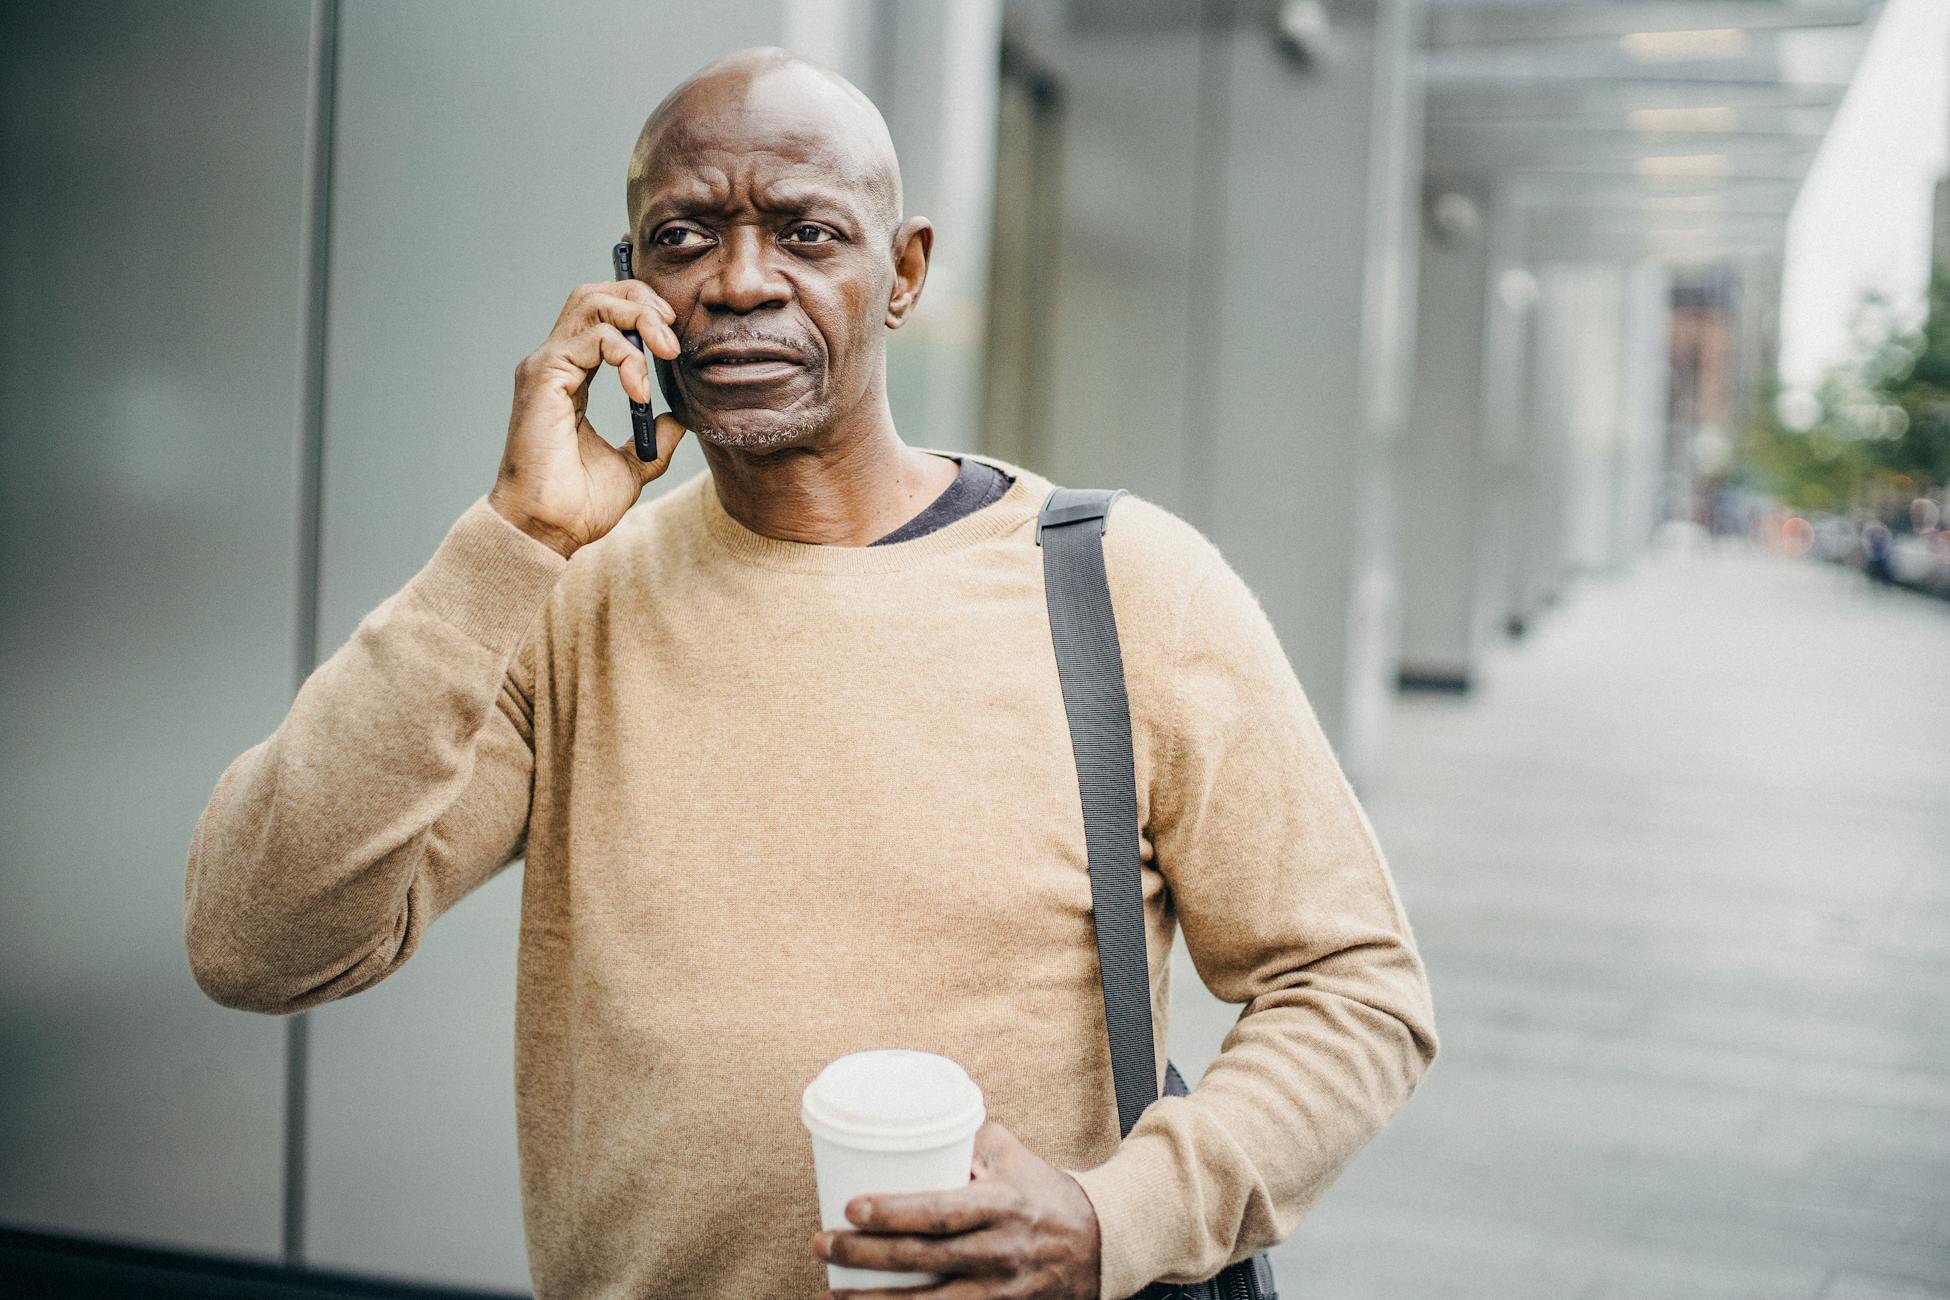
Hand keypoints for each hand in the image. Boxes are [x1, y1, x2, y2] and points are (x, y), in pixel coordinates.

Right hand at [489, 278, 687, 557]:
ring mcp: (546, 366)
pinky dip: (627, 355)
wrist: (549, 529)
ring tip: (666, 352)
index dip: (640, 313)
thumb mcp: (633, 465)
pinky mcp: (544, 377)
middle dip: (640, 300)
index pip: (601, 316)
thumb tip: (678, 419)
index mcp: (571, 377)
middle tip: (672, 332)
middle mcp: (554, 363)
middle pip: (595, 295)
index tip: (673, 342)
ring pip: (592, 303)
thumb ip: (654, 439)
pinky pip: (593, 337)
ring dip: (638, 318)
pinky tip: (639, 391)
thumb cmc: (579, 504)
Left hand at [813, 1120, 1101, 1299]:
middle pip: (925, 1259)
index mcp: (1002, 1205)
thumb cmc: (1042, 1192)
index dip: (894, 1212)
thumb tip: (908, 1117)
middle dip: (866, 1256)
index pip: (942, 1211)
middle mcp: (1001, 1252)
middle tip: (822, 1243)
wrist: (1100, 1244)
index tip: (851, 1206)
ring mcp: (1001, 1292)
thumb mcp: (1011, 1155)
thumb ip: (965, 1135)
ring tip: (833, 1292)